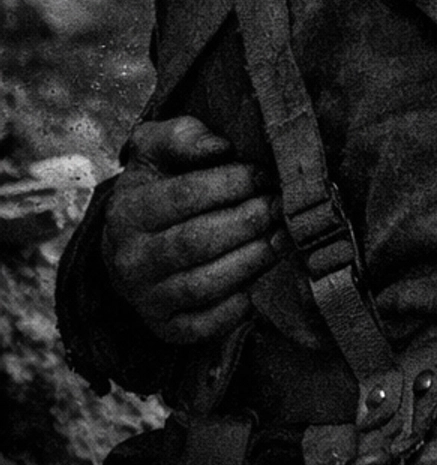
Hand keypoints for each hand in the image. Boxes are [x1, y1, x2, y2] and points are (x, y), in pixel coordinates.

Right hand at [104, 117, 278, 346]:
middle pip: (196, 242)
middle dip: (248, 222)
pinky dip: (237, 308)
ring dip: (250, 261)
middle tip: (280, 207)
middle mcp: (129, 260)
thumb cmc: (159, 187)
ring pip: (204, 284)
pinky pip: (205, 325)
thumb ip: (184, 136)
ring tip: (281, 239)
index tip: (263, 175)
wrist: (132, 244)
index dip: (230, 184)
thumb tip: (220, 147)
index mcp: (127, 211)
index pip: (183, 197)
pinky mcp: (168, 328)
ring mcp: (147, 298)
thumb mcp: (158, 150)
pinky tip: (261, 282)